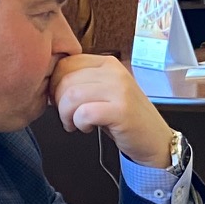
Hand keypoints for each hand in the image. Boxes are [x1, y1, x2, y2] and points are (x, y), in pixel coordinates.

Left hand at [50, 54, 174, 167]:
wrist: (155, 140)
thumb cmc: (126, 118)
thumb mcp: (104, 91)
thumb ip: (82, 81)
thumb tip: (49, 83)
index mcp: (108, 63)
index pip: (66, 63)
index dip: (55, 84)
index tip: (61, 100)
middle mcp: (115, 72)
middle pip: (65, 79)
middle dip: (58, 102)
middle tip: (67, 116)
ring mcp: (120, 90)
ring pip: (71, 95)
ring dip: (66, 114)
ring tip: (75, 123)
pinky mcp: (122, 110)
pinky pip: (84, 113)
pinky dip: (79, 124)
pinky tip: (87, 128)